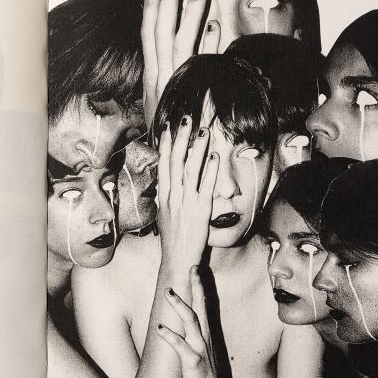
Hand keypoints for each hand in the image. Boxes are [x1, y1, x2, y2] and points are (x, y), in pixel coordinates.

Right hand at [141, 0, 220, 128]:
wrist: (175, 155)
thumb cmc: (170, 125)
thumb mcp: (163, 97)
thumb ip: (173, 70)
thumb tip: (196, 40)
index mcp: (153, 75)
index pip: (148, 35)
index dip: (151, 9)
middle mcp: (161, 77)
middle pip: (161, 33)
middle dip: (166, 3)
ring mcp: (175, 84)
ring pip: (179, 44)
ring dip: (188, 17)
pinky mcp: (191, 94)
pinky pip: (199, 66)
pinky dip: (206, 47)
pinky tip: (214, 27)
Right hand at [156, 117, 218, 269]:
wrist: (177, 258)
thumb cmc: (172, 238)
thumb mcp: (164, 214)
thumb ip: (167, 197)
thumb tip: (167, 184)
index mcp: (164, 195)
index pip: (164, 163)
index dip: (167, 144)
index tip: (169, 127)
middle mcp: (173, 195)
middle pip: (176, 161)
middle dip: (181, 138)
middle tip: (186, 119)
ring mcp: (187, 202)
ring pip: (191, 169)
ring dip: (197, 148)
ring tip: (203, 131)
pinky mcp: (201, 209)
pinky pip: (206, 186)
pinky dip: (210, 171)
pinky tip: (214, 157)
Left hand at [157, 266, 219, 377]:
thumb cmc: (200, 368)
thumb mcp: (198, 345)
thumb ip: (191, 330)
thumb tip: (180, 314)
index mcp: (205, 331)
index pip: (203, 303)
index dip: (200, 285)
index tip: (195, 268)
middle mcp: (204, 336)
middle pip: (200, 306)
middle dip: (196, 286)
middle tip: (191, 268)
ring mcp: (199, 347)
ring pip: (190, 321)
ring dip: (179, 305)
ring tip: (168, 291)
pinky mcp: (192, 360)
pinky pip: (179, 345)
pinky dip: (169, 335)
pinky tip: (158, 327)